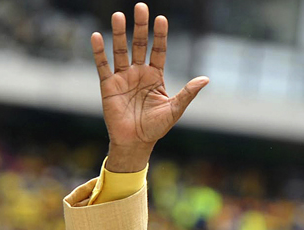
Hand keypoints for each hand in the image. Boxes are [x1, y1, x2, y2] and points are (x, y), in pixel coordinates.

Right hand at [94, 3, 208, 170]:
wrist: (135, 143)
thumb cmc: (156, 127)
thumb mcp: (174, 109)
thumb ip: (188, 93)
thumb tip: (206, 79)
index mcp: (155, 76)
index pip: (158, 50)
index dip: (160, 35)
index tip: (162, 19)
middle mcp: (138, 72)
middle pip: (139, 44)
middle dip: (140, 27)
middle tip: (141, 7)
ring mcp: (123, 77)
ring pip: (120, 50)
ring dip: (119, 33)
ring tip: (119, 15)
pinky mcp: (108, 85)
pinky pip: (103, 65)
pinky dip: (99, 51)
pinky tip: (98, 36)